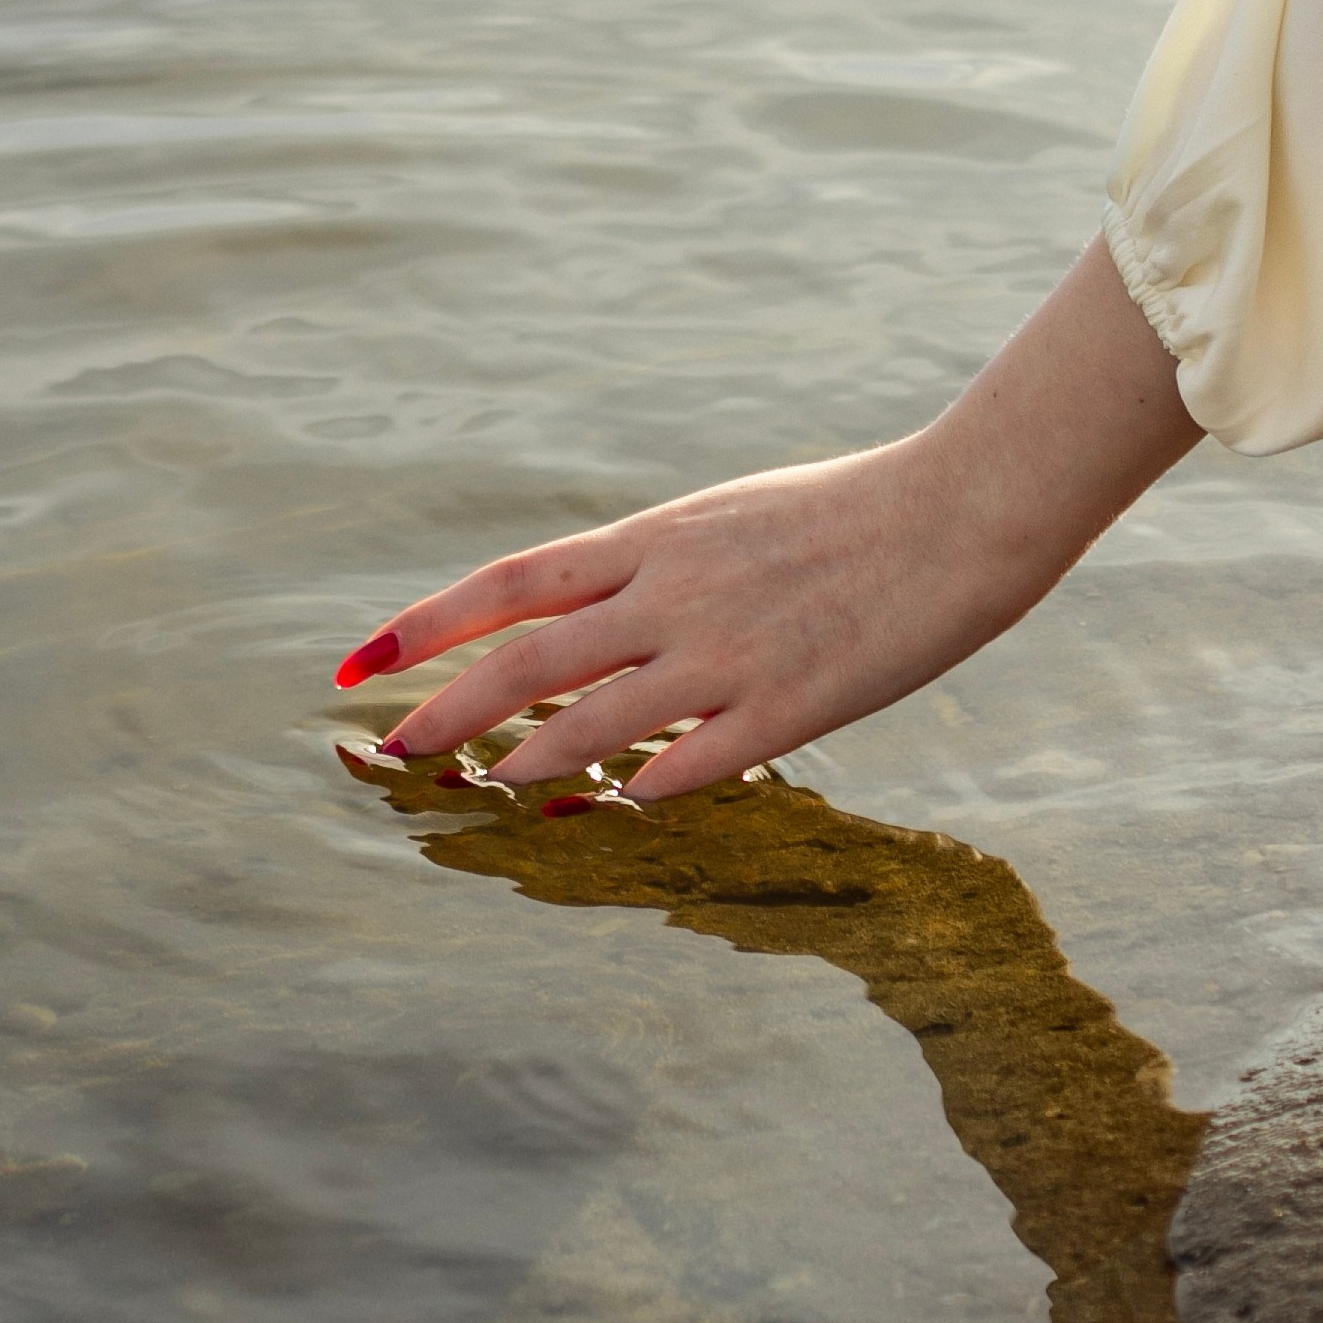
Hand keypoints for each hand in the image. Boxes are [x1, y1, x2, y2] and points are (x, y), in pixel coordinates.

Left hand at [332, 237, 1203, 800]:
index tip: (361, 660)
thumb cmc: (853, 511)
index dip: (427, 624)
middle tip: (389, 747)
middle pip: (526, 659)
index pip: (511, 583)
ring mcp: (728, 654)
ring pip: (590, 721)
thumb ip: (659, 567)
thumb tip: (590, 612)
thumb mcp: (732, 519)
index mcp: (657, 539)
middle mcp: (673, 595)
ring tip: (472, 790)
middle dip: (444, 706)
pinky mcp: (789, 706)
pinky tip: (600, 813)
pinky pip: (691, 764)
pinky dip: (636, 790)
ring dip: (520, 761)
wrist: (961, 508)